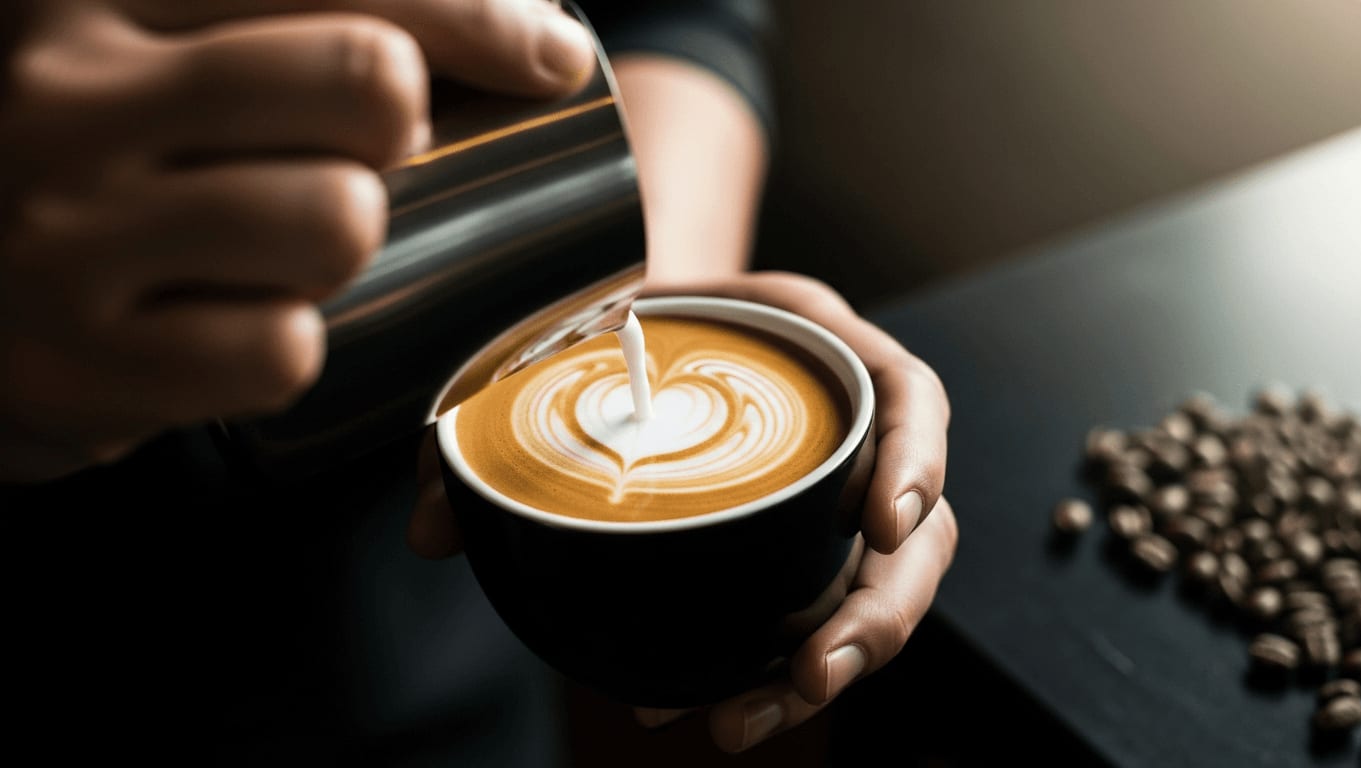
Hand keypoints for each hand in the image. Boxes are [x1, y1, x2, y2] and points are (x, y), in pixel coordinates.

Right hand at [0, 0, 595, 481]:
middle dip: (398, 133)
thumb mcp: (150, 49)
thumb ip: (280, 17)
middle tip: (360, 161)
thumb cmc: (97, 160)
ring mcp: (60, 232)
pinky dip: (293, 347)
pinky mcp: (75, 364)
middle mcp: (64, 89)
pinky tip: (246, 325)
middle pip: (367, 82)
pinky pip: (281, 351)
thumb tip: (518, 23)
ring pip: (339, 221)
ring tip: (291, 249)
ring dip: (352, 245)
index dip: (478, 14)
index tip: (548, 56)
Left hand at [408, 270, 957, 752]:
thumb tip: (428, 534)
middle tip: (810, 675)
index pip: (909, 394)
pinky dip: (773, 669)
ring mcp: (834, 488)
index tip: (884, 526)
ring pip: (879, 586)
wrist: (631, 322)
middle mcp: (848, 422)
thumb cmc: (612, 323)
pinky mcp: (808, 541)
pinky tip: (704, 706)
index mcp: (818, 345)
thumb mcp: (558, 340)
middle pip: (918, 526)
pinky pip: (819, 610)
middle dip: (880, 613)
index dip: (916, 460)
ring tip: (739, 721)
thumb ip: (488, 423)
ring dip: (831, 665)